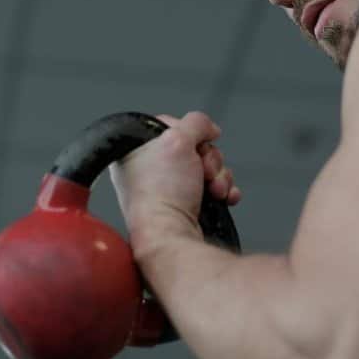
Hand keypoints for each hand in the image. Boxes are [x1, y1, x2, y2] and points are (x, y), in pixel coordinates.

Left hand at [109, 111, 241, 250]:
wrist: (170, 236)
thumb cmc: (160, 194)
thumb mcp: (177, 139)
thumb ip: (196, 123)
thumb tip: (209, 128)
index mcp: (134, 151)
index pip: (169, 125)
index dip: (187, 132)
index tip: (191, 142)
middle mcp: (149, 170)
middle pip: (195, 147)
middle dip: (208, 159)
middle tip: (202, 171)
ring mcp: (169, 189)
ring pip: (208, 167)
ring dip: (219, 176)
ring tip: (213, 189)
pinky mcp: (187, 206)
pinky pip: (213, 187)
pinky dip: (223, 190)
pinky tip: (223, 197)